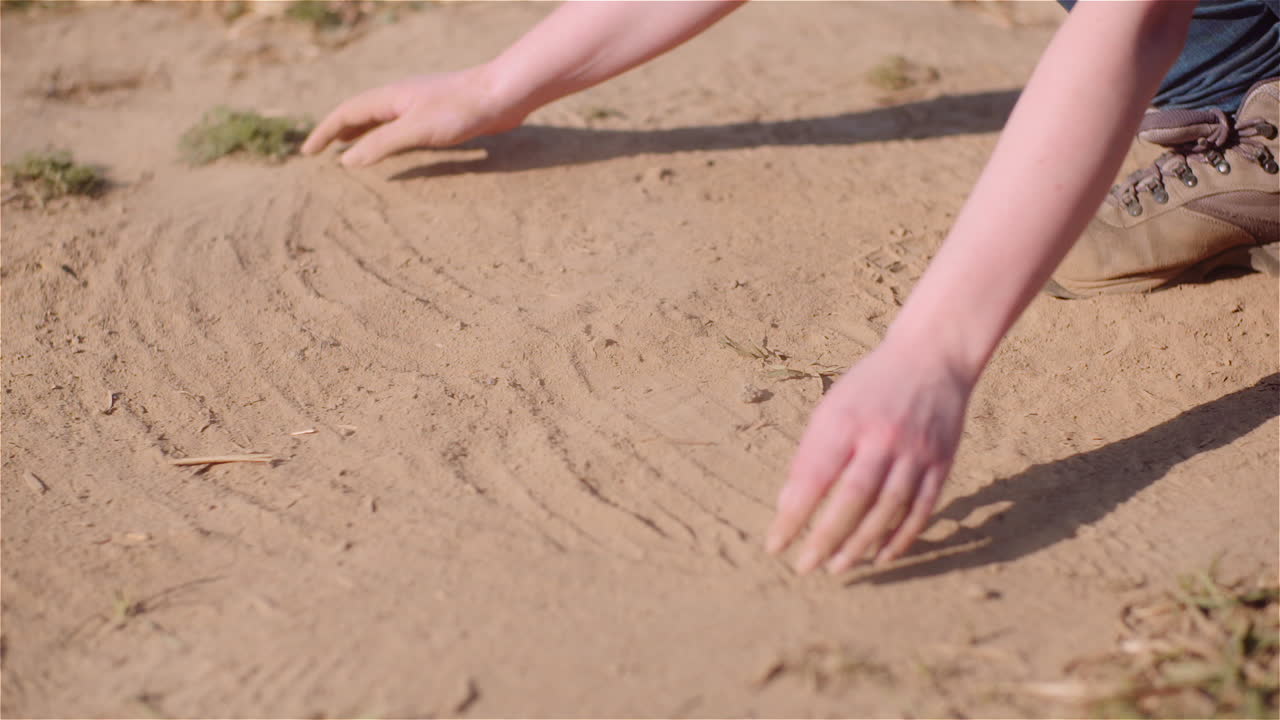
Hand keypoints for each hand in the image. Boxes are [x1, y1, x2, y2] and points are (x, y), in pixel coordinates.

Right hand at [301, 66, 525, 166]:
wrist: (502, 95)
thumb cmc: (460, 110)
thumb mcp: (416, 130)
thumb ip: (382, 144)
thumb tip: (347, 161)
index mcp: (390, 98)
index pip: (346, 114)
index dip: (325, 133)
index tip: (307, 153)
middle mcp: (401, 98)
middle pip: (360, 114)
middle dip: (338, 131)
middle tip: (321, 150)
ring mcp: (419, 105)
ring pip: (380, 120)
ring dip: (361, 134)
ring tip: (348, 149)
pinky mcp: (438, 115)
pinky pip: (400, 127)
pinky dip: (387, 138)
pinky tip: (394, 148)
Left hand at [766, 341, 972, 573]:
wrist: (933, 355)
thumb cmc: (870, 386)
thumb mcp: (832, 408)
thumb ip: (811, 454)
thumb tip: (788, 505)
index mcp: (846, 420)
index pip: (814, 477)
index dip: (794, 515)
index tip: (775, 545)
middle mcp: (882, 436)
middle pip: (853, 498)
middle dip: (826, 537)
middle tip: (805, 567)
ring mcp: (916, 450)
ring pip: (888, 508)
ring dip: (861, 544)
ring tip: (838, 567)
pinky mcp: (943, 461)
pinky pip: (921, 508)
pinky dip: (901, 537)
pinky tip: (880, 556)